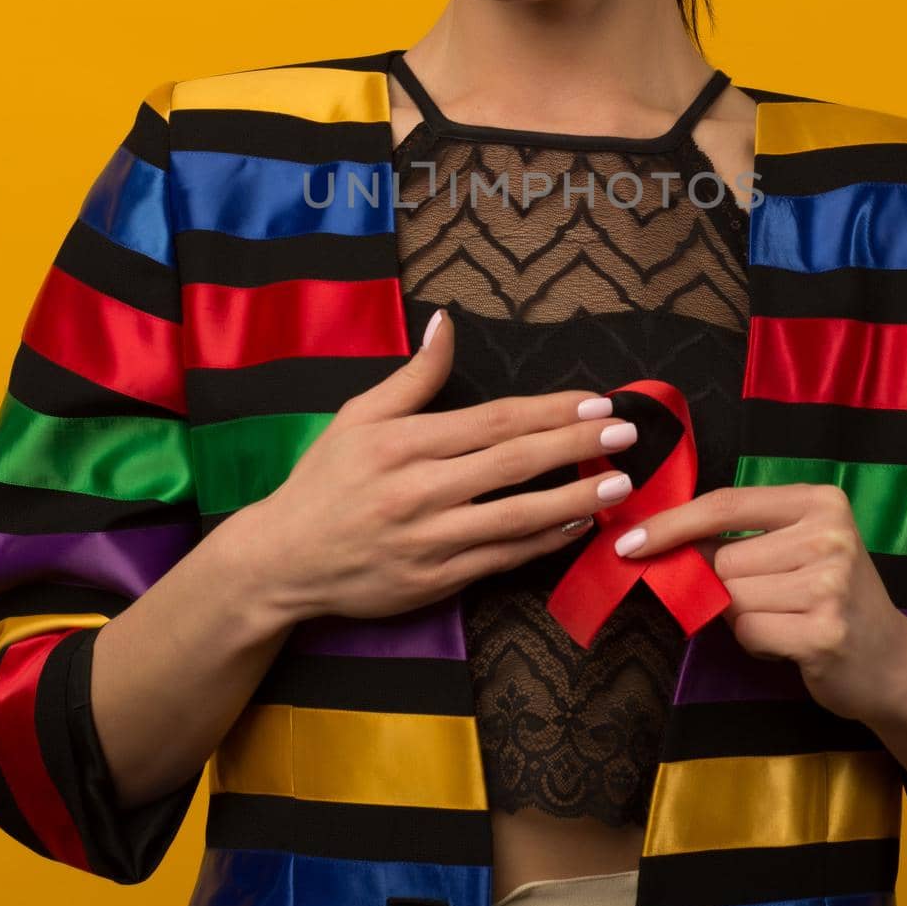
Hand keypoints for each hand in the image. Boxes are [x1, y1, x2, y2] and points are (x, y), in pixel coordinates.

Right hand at [233, 309, 639, 623]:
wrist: (282, 561)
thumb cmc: (324, 480)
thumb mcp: (359, 416)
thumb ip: (414, 375)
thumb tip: (447, 323)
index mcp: (402, 442)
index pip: (492, 420)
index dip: (549, 410)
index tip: (595, 401)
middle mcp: (417, 490)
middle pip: (512, 463)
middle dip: (575, 444)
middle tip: (625, 433)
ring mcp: (427, 540)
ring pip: (515, 518)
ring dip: (573, 499)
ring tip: (618, 484)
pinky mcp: (433, 582)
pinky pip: (500, 560)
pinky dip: (542, 543)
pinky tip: (576, 526)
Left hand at [612, 483, 906, 725]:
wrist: (895, 662)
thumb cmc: (831, 598)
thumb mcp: (798, 548)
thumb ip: (742, 538)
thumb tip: (661, 541)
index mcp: (819, 501)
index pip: (725, 504)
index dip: (671, 523)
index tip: (629, 541)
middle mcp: (829, 535)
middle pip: (724, 559)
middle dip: (727, 587)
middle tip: (771, 600)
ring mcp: (831, 584)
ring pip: (732, 598)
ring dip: (743, 618)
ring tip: (785, 620)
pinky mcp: (825, 632)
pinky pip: (749, 632)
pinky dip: (756, 643)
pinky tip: (791, 643)